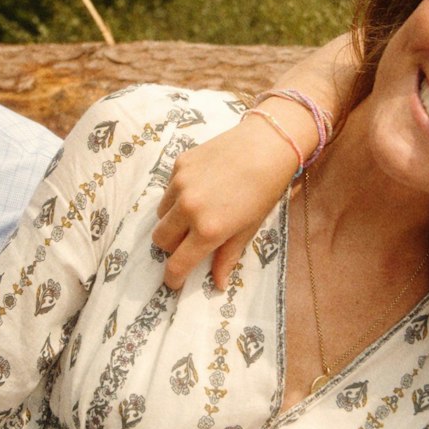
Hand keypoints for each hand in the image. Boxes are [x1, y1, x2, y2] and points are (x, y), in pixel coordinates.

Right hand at [151, 117, 297, 292]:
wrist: (267, 145)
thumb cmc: (265, 190)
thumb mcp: (249, 228)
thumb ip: (228, 256)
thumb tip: (218, 284)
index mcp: (208, 229)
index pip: (177, 263)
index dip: (173, 278)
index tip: (174, 282)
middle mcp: (189, 208)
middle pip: (160, 239)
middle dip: (171, 246)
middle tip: (188, 242)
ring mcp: (180, 184)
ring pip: (160, 214)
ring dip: (172, 220)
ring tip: (196, 212)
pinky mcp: (179, 164)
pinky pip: (168, 189)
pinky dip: (177, 196)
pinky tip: (201, 188)